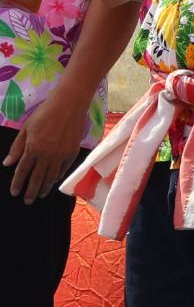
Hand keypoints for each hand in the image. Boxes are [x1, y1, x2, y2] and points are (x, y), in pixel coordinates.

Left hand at [4, 86, 90, 202]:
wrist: (69, 105)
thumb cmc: (44, 113)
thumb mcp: (26, 128)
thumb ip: (17, 147)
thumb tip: (7, 163)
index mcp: (33, 149)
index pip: (22, 171)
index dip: (17, 183)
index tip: (14, 192)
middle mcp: (47, 155)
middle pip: (36, 178)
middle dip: (30, 191)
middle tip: (27, 201)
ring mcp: (61, 155)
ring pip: (50, 177)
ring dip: (44, 187)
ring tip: (40, 195)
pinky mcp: (72, 153)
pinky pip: (63, 169)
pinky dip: (57, 177)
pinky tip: (53, 181)